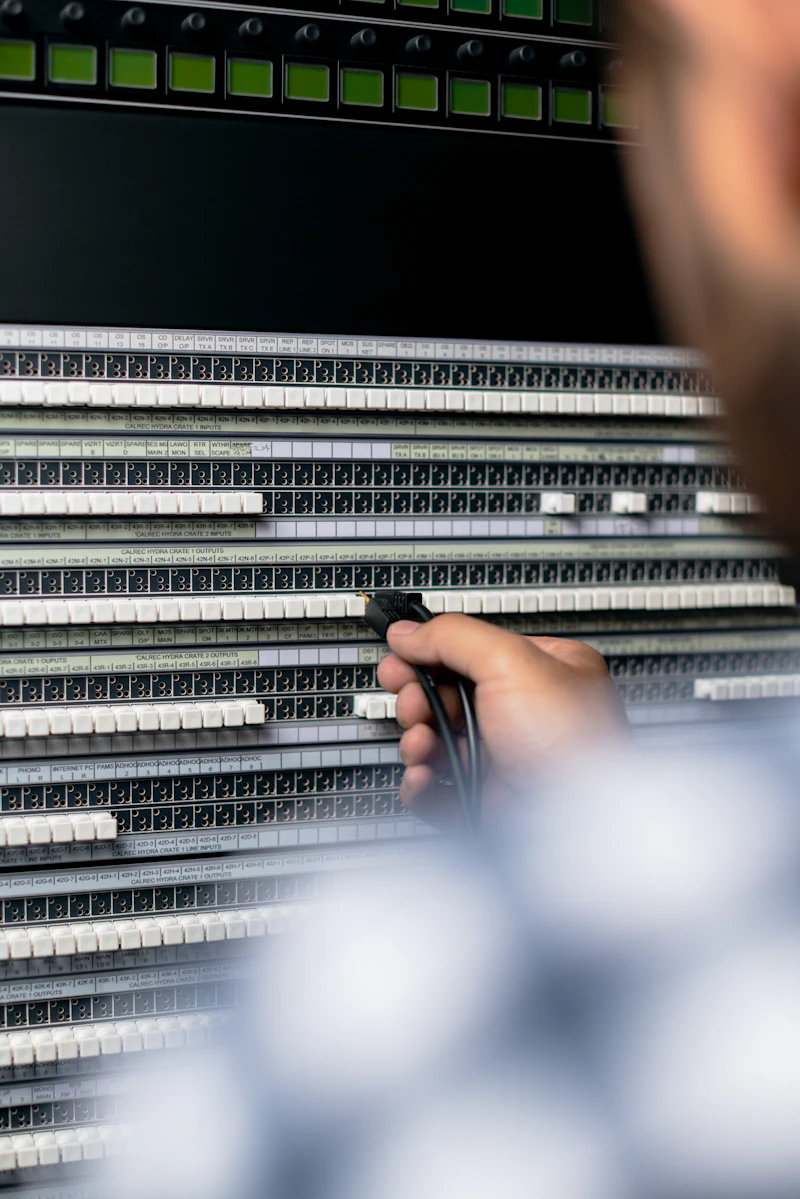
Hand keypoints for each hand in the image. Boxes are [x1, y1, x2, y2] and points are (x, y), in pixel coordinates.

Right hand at [377, 615, 628, 820]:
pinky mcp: (488, 803)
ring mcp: (506, 761)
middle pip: (448, 697)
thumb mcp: (511, 662)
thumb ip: (454, 636)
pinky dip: (422, 784)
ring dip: (417, 740)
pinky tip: (423, 777)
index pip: (474, 652)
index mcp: (544, 672)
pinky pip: (439, 790)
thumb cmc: (574, 745)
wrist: (583, 824)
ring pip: (439, 744)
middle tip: (411, 704)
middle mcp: (525, 715)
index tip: (402, 659)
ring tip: (421, 743)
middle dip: (420, 700)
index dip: (433, 654)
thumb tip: (409, 632)